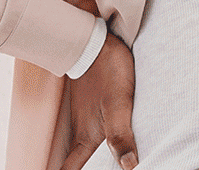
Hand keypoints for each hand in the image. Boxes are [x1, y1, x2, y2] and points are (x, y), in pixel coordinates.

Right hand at [60, 31, 138, 169]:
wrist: (96, 42)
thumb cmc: (108, 72)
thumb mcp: (119, 104)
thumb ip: (121, 135)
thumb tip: (129, 166)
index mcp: (87, 137)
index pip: (69, 169)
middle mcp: (82, 131)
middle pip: (75, 164)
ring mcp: (85, 119)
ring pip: (83, 150)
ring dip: (87, 162)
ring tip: (101, 167)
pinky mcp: (91, 108)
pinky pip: (90, 135)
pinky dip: (95, 147)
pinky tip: (106, 147)